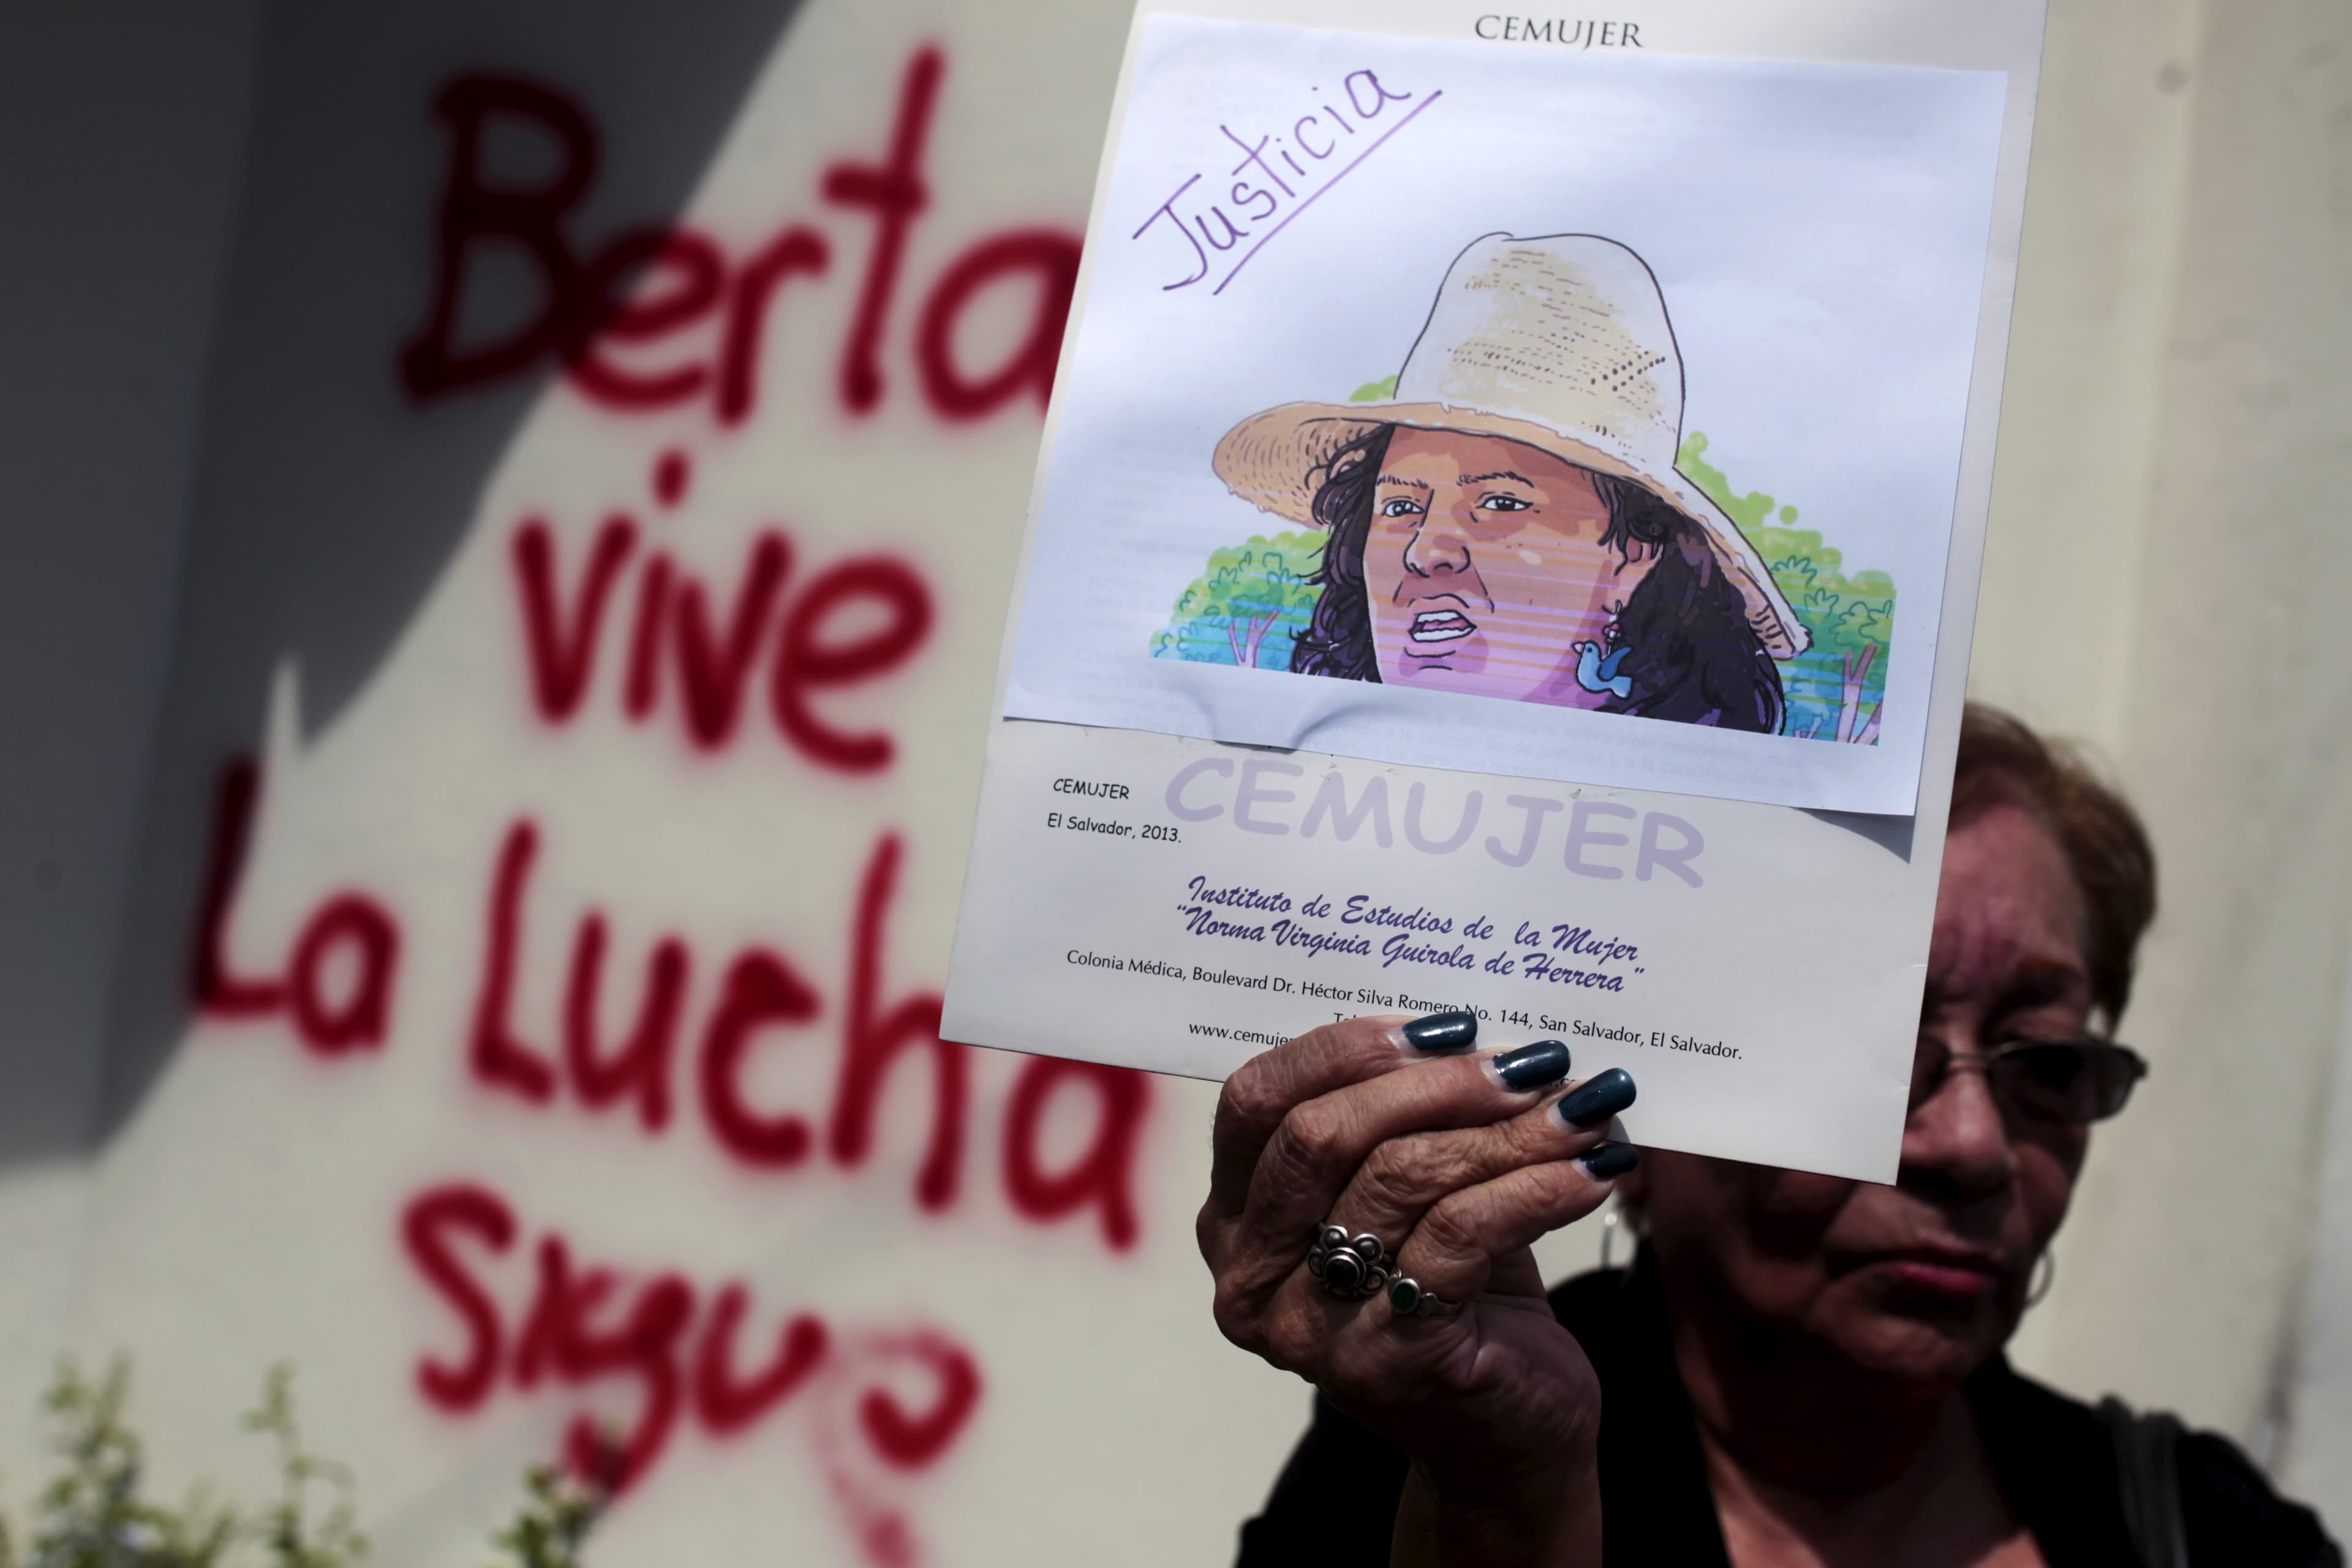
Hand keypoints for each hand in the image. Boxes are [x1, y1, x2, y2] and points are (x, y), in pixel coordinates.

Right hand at [1197, 1012, 1637, 1565]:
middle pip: (1322, 1135)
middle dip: (1437, 1084)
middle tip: (1532, 1062)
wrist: (1505, 1436)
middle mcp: (1249, 1277)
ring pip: (1401, 1180)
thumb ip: (1404, 1115)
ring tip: (1584, 1109)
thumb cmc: (1455, 1290)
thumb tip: (1483, 1021)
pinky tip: (1596, 1169)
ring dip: (1508, 1131)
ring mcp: (1311, 1329)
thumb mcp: (1408, 1194)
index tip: (1448, 1024)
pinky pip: (1460, 1237)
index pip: (1256, 1100)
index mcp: (1234, 1217)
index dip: (1345, 1048)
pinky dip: (1538, 1188)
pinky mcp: (1390, 1362)